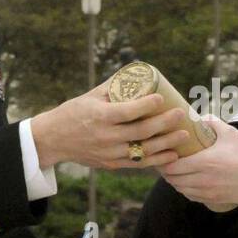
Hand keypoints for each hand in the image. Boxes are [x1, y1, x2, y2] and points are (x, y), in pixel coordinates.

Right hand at [32, 84, 189, 170]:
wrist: (53, 140)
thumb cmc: (74, 112)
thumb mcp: (90, 96)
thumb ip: (114, 87)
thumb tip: (139, 73)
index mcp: (99, 116)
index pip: (127, 111)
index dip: (146, 105)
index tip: (162, 98)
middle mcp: (105, 136)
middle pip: (141, 131)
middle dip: (164, 123)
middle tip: (181, 114)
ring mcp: (109, 153)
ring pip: (143, 150)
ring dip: (167, 143)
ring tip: (185, 135)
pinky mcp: (111, 164)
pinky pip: (139, 163)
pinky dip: (157, 160)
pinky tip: (173, 155)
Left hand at [159, 115, 237, 207]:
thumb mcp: (231, 133)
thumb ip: (212, 122)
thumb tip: (199, 117)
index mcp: (203, 162)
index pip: (172, 166)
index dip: (164, 161)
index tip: (165, 152)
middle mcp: (202, 180)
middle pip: (173, 180)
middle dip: (167, 171)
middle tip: (167, 161)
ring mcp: (207, 192)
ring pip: (180, 190)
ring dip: (175, 181)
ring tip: (176, 171)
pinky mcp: (214, 200)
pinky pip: (191, 197)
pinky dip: (185, 190)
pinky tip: (188, 182)